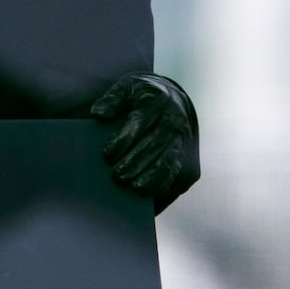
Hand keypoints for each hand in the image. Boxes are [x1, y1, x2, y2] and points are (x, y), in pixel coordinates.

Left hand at [92, 72, 198, 209]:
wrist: (174, 101)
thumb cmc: (143, 96)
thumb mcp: (127, 87)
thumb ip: (112, 98)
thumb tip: (98, 113)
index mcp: (158, 100)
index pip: (141, 120)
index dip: (124, 138)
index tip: (107, 153)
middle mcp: (175, 121)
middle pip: (156, 145)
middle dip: (136, 163)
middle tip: (117, 176)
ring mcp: (185, 143)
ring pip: (171, 164)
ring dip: (152, 179)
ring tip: (134, 189)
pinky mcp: (190, 163)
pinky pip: (177, 180)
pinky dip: (163, 191)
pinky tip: (148, 201)